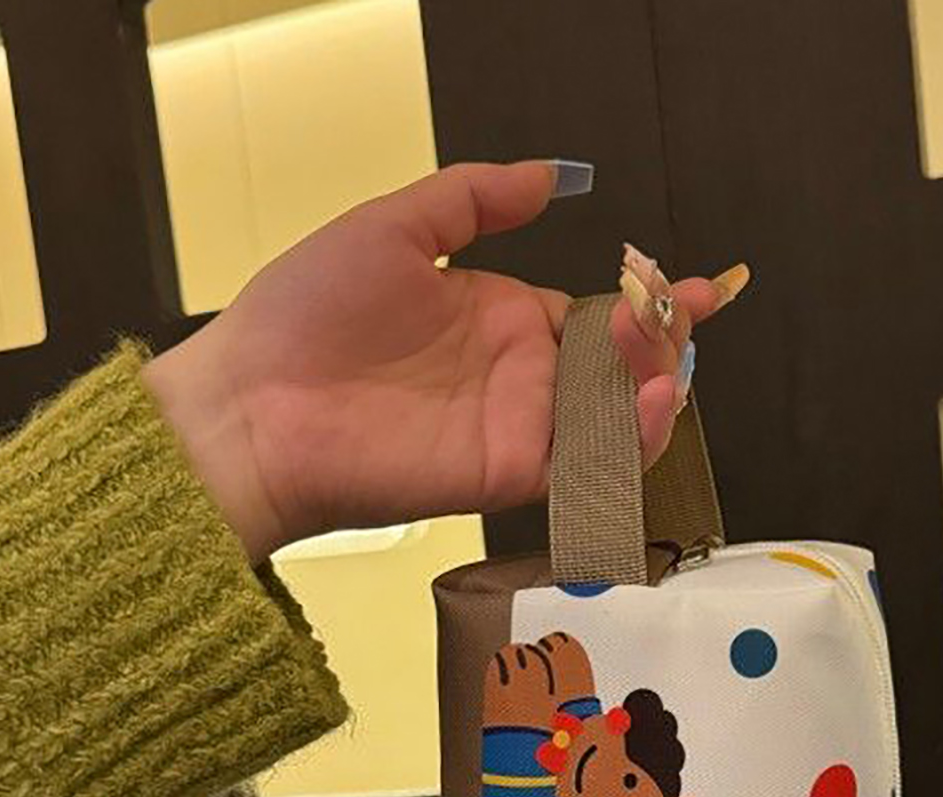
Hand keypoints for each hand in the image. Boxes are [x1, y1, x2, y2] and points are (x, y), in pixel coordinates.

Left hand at [144, 161, 746, 563]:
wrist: (253, 405)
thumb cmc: (302, 317)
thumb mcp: (393, 227)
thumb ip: (474, 200)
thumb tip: (550, 175)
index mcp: (496, 318)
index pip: (593, 315)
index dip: (644, 300)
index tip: (689, 285)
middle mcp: (515, 378)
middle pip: (616, 368)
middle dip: (660, 342)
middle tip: (679, 312)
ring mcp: (514, 428)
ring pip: (612, 421)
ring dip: (654, 391)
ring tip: (667, 357)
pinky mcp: (505, 474)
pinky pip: (584, 469)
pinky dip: (626, 444)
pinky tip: (648, 406)